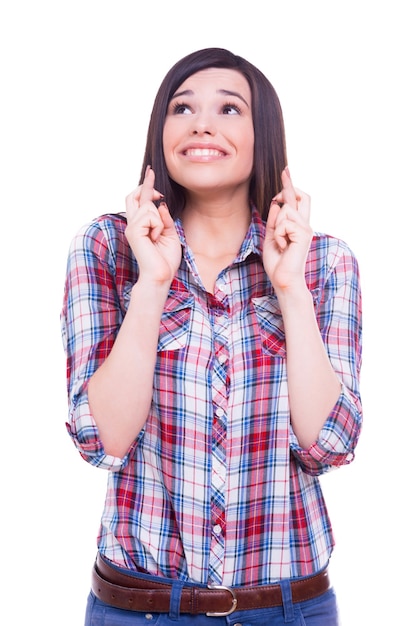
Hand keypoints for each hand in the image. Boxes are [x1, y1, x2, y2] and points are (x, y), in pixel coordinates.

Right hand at [125, 167, 181, 283]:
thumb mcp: (170, 234)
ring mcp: (131, 227)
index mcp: (140, 225)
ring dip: (160, 219)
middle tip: (155, 183)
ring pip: (148, 206)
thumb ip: (165, 219)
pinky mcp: (133, 231)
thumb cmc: (165, 259)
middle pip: (133, 195)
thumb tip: (161, 204)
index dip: (146, 185)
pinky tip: (155, 238)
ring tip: (158, 236)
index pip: (140, 200)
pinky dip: (158, 225)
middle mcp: (132, 224)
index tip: (151, 172)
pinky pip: (151, 216)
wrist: (160, 275)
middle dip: (146, 186)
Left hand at [262, 167, 312, 291]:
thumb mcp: (272, 237)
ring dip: (277, 225)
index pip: (296, 201)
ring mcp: (306, 228)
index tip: (286, 171)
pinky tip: (283, 246)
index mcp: (297, 226)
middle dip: (289, 185)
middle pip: (300, 196)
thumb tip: (277, 202)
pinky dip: (279, 234)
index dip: (290, 186)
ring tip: (281, 242)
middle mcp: (304, 225)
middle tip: (284, 172)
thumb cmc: (278, 262)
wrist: (284, 280)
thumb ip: (274, 221)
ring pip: (286, 210)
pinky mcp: (304, 233)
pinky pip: (284, 222)